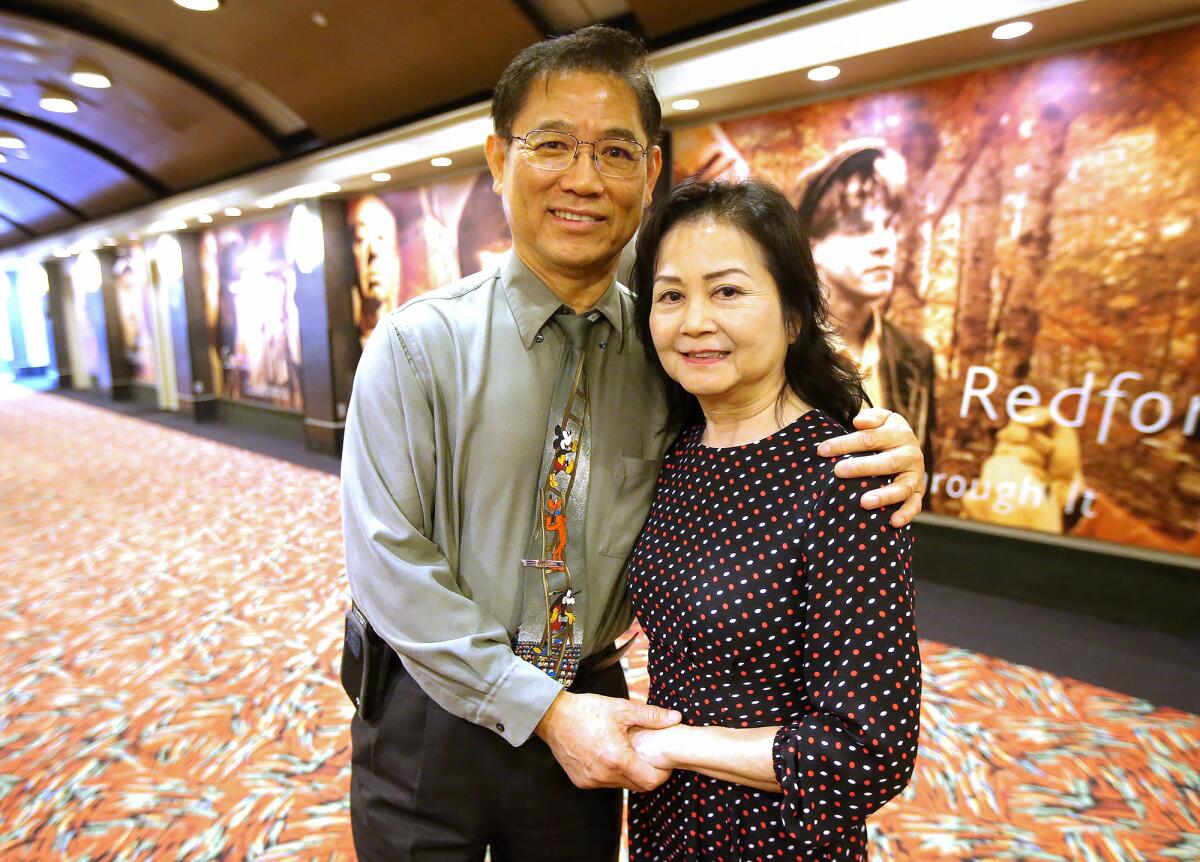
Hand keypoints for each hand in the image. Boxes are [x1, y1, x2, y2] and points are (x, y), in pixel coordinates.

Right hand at [535, 691, 679, 790]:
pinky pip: (604, 783)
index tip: (663, 762)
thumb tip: (676, 717)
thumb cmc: (588, 711)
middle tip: (648, 756)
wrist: (553, 716)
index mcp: (617, 759)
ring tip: (627, 753)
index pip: (650, 781)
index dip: (662, 774)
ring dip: (628, 773)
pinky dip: (611, 773)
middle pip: (637, 786)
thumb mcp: (622, 708)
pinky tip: (609, 755)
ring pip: (621, 785)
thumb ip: (651, 716)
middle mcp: (604, 775)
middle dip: (646, 773)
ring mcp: (591, 781)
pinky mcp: (581, 782)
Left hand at [817, 407, 925, 526]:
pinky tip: (892, 522)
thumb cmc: (886, 433)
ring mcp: (915, 475)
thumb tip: (858, 422)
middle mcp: (910, 455)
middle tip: (838, 471)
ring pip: (901, 488)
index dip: (845, 443)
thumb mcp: (883, 419)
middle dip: (861, 467)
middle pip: (886, 463)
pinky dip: (905, 514)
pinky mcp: (918, 493)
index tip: (822, 450)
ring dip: (884, 496)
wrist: (909, 445)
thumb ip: (871, 418)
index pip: (869, 439)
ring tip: (864, 502)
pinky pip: (914, 505)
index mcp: (899, 434)